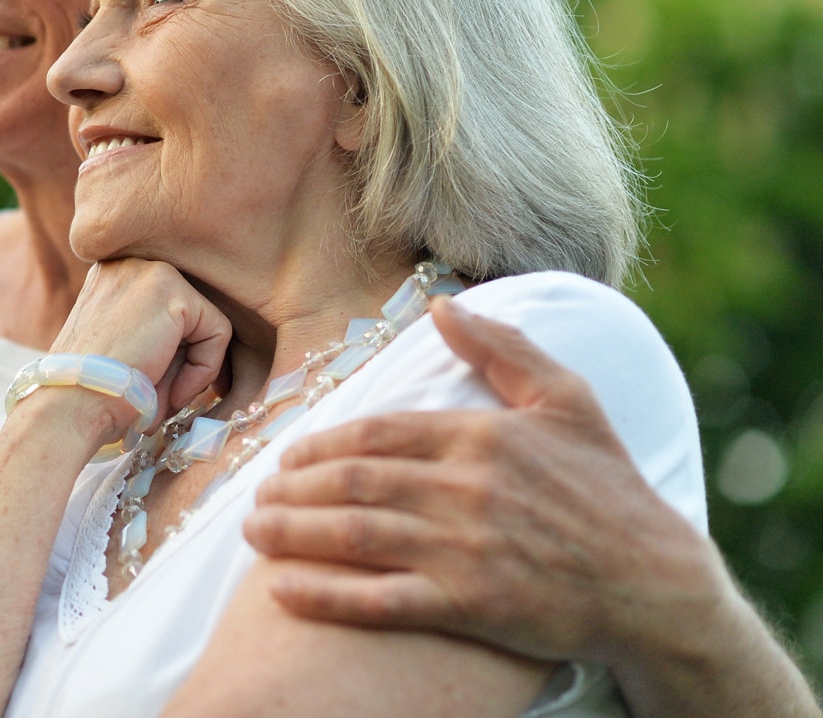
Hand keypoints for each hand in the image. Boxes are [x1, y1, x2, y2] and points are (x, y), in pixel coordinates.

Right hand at [49, 258, 230, 415]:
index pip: (167, 307)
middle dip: (185, 359)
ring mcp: (149, 270)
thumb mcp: (122, 346)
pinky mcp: (171, 290)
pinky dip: (204, 369)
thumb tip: (208, 342)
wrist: (70, 406)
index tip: (165, 385)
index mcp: (111, 274)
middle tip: (165, 396)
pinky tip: (173, 393)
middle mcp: (127, 261)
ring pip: (206, 320)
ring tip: (166, 397)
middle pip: (188, 312)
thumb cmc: (94, 391)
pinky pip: (217, 331)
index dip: (175, 350)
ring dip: (195, 367)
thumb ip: (157, 331)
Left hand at [243, 294, 715, 665]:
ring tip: (254, 531)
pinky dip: (325, 594)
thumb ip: (503, 350)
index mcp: (480, 436)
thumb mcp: (569, 402)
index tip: (286, 457)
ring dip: (292, 531)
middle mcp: (465, 489)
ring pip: (354, 534)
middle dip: (291, 488)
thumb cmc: (611, 491)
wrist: (658, 588)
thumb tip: (443, 306)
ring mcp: (465, 549)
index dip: (319, 445)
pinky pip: (378, 599)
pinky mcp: (471, 605)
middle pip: (352, 481)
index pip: (375, 433)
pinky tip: (282, 590)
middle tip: (254, 496)